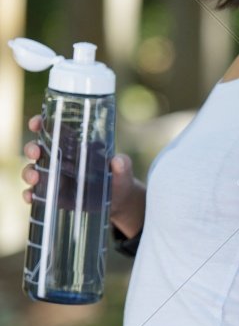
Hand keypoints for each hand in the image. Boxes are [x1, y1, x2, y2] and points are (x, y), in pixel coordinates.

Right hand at [21, 117, 143, 233]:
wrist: (117, 202)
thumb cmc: (118, 178)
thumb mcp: (123, 171)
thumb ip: (123, 165)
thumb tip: (118, 161)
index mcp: (74, 145)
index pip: (53, 129)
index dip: (41, 123)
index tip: (36, 123)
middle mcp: (60, 159)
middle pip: (37, 149)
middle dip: (32, 148)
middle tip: (35, 153)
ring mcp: (54, 177)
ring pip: (33, 170)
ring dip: (29, 172)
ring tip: (35, 178)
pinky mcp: (53, 195)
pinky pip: (36, 193)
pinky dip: (30, 194)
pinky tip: (31, 197)